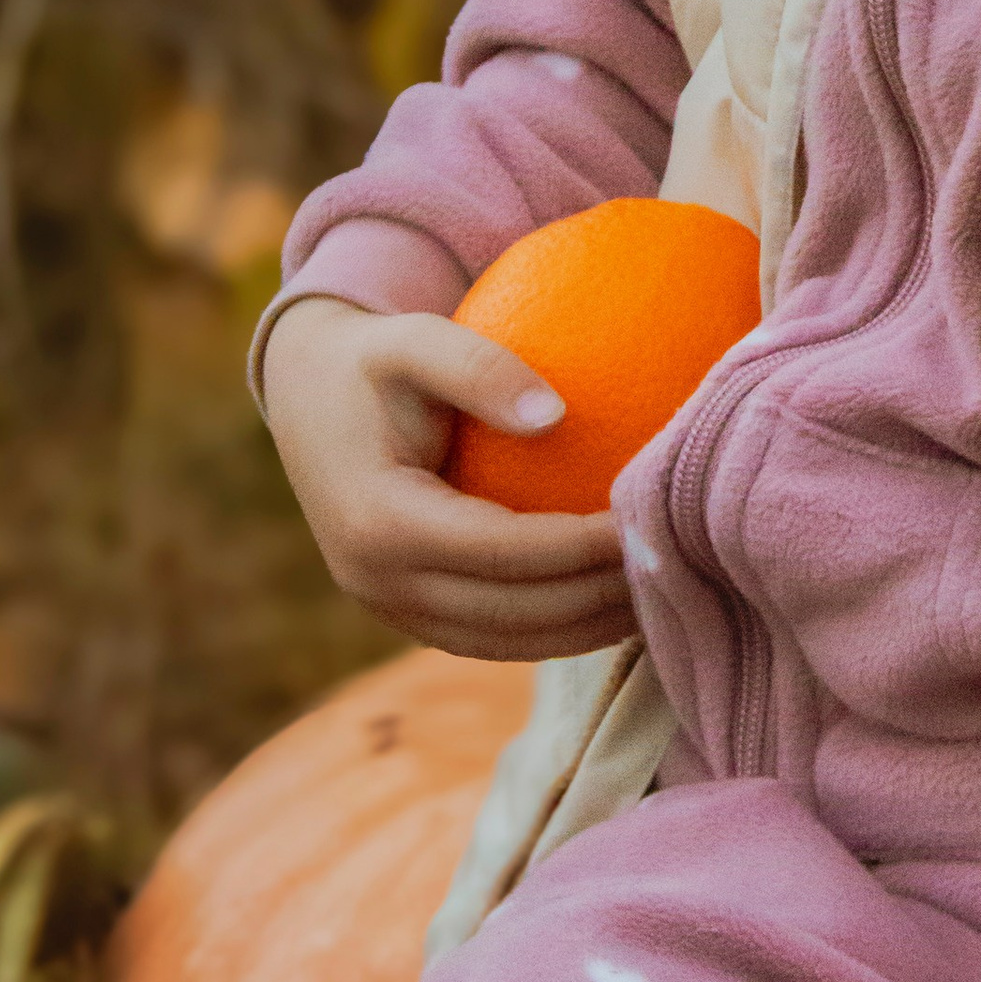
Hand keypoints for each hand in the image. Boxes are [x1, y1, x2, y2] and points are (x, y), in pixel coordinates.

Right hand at [261, 295, 636, 662]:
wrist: (307, 399)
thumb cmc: (373, 360)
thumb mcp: (415, 339)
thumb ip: (478, 367)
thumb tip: (556, 414)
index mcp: (378, 521)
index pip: (503, 550)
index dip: (581, 547)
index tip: (648, 524)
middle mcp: (376, 581)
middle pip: (512, 612)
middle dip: (598, 598)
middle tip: (672, 565)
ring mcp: (389, 607)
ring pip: (507, 641)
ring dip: (587, 628)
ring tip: (659, 595)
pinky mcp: (408, 614)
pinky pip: (492, 639)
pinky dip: (557, 632)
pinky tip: (616, 603)